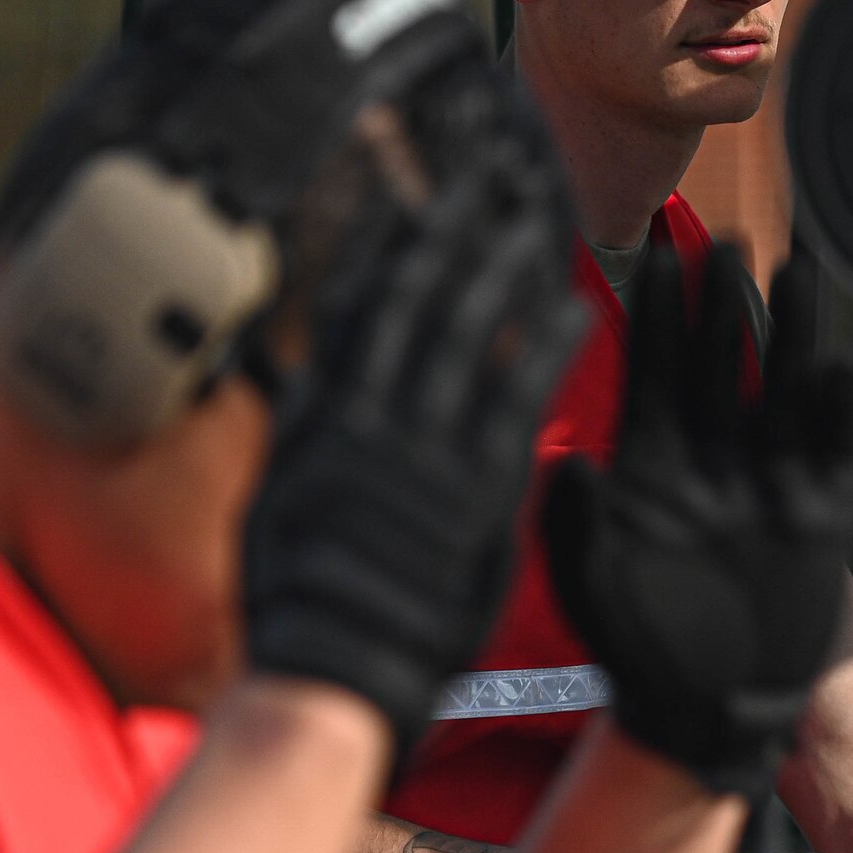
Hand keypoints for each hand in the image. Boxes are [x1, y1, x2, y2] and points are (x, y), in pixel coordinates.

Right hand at [243, 132, 579, 762]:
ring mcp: (424, 452)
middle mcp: (369, 420)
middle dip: (449, 229)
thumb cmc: (308, 600)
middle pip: (412, 298)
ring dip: (500, 269)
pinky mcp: (477, 491)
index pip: (353, 304)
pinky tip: (574, 306)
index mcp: (320, 417)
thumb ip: (300, 429)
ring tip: (532, 218)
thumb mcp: (278, 499)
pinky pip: (517, 399)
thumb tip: (297, 372)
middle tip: (486, 174)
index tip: (413, 190)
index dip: (386, 240)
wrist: (337, 678)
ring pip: (465, 334)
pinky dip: (543, 346)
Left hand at [542, 248, 852, 798]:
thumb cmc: (636, 648)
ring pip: (777, 385)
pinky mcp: (815, 511)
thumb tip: (571, 463)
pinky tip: (844, 367)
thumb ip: (575, 526)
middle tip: (727, 236)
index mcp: (647, 464)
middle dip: (721, 299)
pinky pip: (830, 447)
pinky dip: (838, 408)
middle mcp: (708, 459)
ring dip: (787, 330)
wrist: (706, 709)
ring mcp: (763, 480)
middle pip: (717, 360)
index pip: (653, 368)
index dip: (658, 311)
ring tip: (794, 268)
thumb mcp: (589, 587)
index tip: (658, 253)